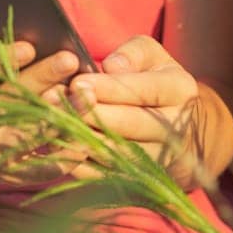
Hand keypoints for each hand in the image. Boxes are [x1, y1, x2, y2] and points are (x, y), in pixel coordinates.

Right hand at [0, 40, 97, 186]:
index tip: (29, 46)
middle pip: (9, 101)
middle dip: (41, 78)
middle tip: (70, 59)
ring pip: (31, 133)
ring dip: (63, 114)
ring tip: (89, 95)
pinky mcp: (9, 175)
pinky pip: (41, 169)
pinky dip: (65, 156)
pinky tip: (86, 139)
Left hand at [66, 36, 206, 186]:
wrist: (181, 130)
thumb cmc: (156, 82)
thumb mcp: (152, 56)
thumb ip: (133, 53)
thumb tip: (111, 66)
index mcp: (180, 90)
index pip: (144, 90)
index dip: (109, 88)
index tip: (77, 82)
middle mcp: (174, 127)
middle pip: (129, 124)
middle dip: (89, 113)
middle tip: (54, 102)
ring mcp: (159, 157)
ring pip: (116, 153)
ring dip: (79, 139)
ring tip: (51, 123)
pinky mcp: (140, 179)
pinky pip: (105, 174)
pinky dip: (78, 162)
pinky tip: (56, 147)